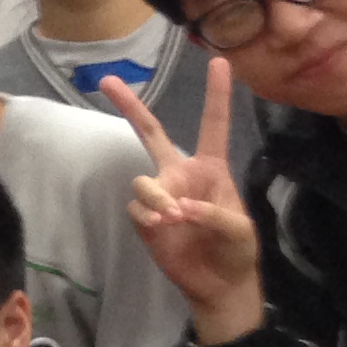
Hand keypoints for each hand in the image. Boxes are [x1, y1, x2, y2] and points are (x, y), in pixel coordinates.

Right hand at [107, 60, 261, 338]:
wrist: (218, 284)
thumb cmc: (237, 251)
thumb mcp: (239, 230)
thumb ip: (212, 213)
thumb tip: (176, 208)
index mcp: (212, 167)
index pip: (214, 125)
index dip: (217, 94)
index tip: (221, 62)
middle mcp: (181, 173)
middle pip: (150, 132)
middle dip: (129, 105)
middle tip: (107, 80)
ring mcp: (159, 195)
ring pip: (142, 181)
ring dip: (155, 197)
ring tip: (171, 219)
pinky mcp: (145, 219)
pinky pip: (136, 207)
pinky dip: (149, 217)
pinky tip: (163, 228)